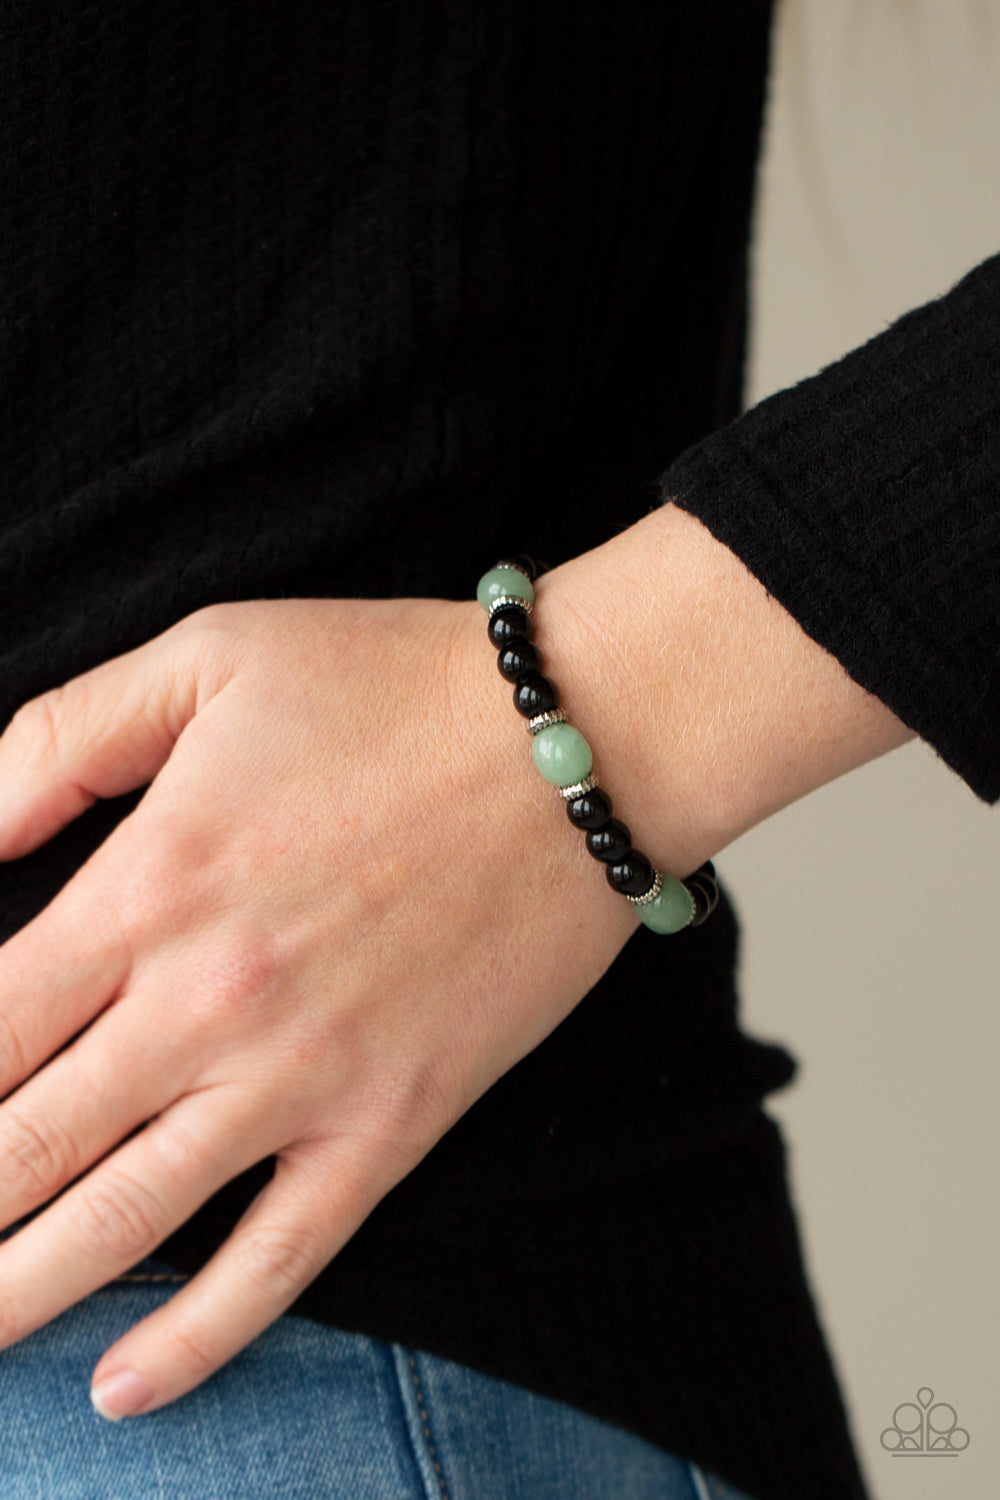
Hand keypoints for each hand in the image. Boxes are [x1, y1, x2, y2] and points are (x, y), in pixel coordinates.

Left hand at [0, 595, 636, 1418]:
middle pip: (19, 1146)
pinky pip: (279, 1261)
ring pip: (120, 1225)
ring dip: (17, 1293)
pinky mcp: (393, 1122)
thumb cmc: (393, 686)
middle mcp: (206, 1004)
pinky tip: (125, 1386)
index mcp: (147, 886)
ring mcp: (303, 1078)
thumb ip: (57, 739)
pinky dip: (194, 1338)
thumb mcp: (205, 657)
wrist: (577, 743)